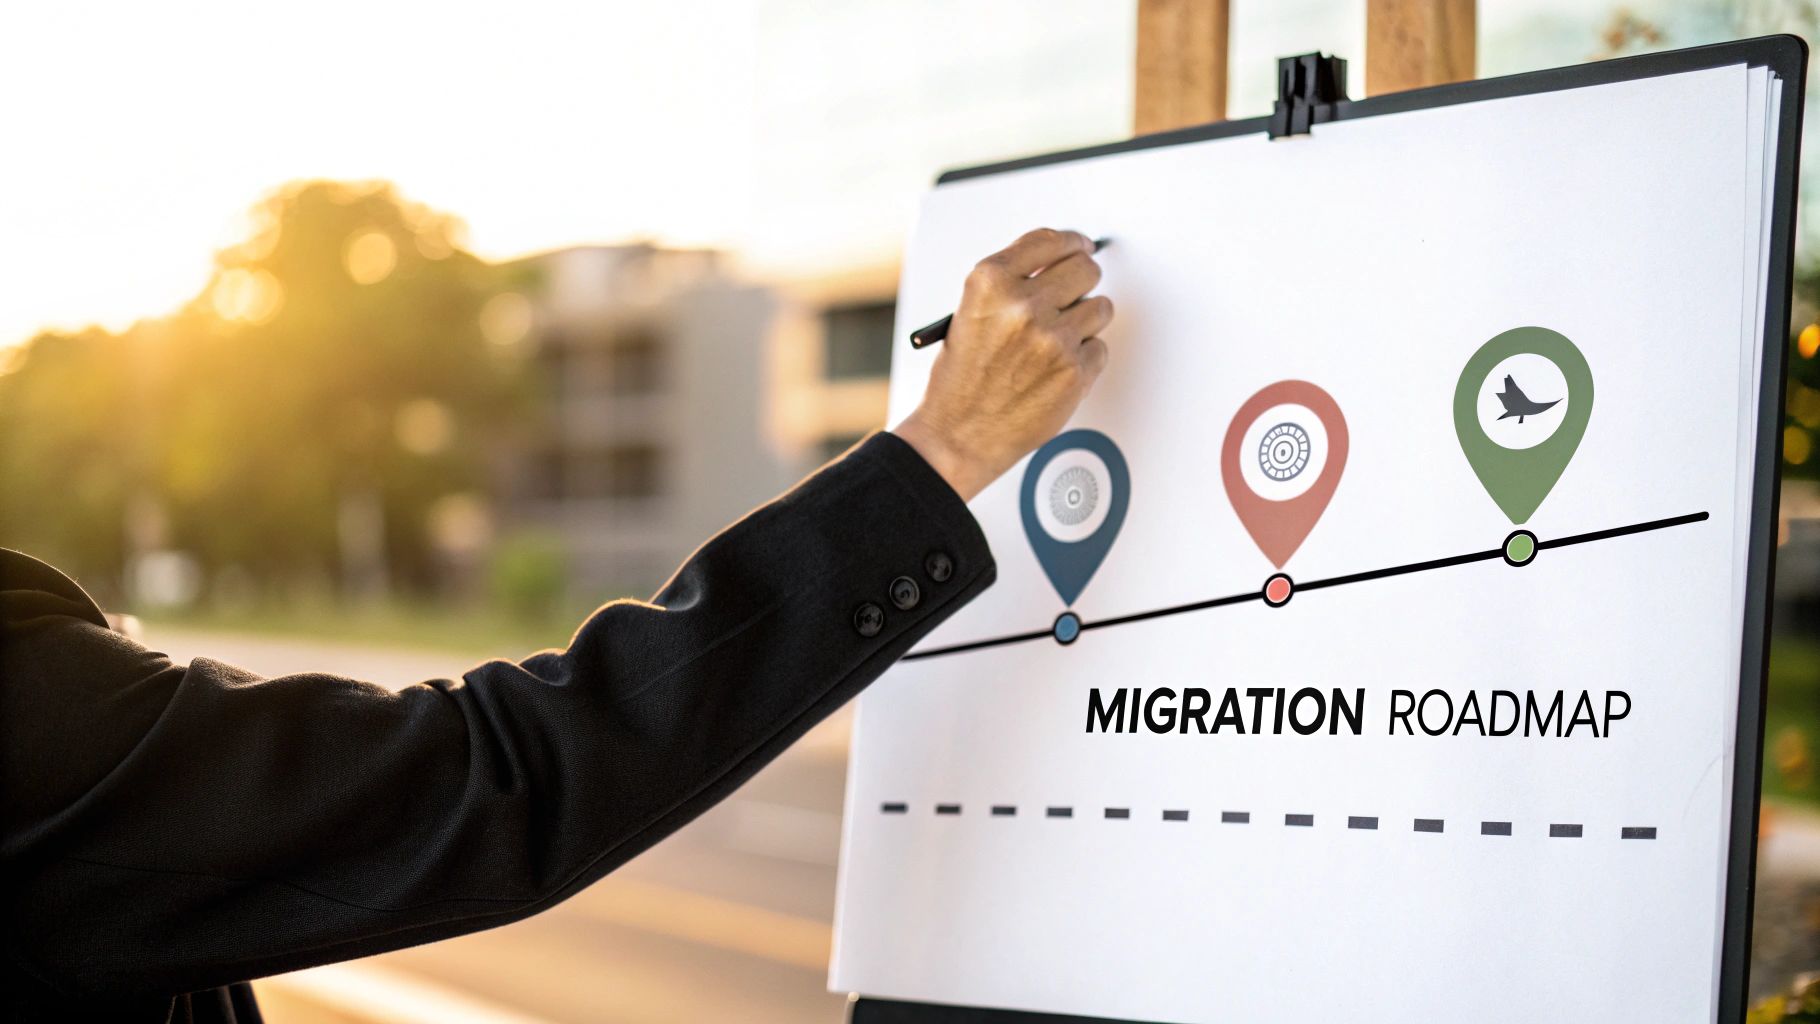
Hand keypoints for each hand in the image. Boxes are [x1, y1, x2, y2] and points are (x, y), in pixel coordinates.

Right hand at [895, 228, 1114, 501]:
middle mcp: (1023, 305)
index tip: (1082, 246)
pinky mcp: (1074, 371)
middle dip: (1082, 280)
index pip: (1049, 241)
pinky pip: (1099, 348)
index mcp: (991, 282)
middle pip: (1084, 269)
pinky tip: (1055, 371)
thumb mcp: (971, 314)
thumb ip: (1011, 285)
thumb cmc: (961, 380)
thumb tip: (1058, 268)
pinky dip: (1084, 359)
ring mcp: (1053, 338)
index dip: (1072, 242)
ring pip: (1101, 307)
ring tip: (1057, 342)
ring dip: (1086, 321)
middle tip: (1076, 293)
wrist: (958, 434)